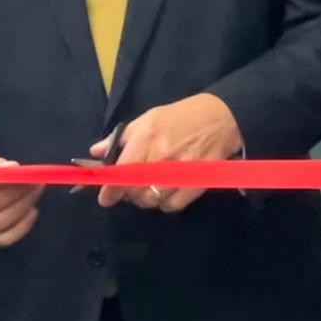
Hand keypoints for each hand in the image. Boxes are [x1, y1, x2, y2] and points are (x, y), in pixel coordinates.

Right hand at [0, 150, 42, 246]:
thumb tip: (11, 168)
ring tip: (36, 191)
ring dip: (25, 205)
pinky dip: (24, 225)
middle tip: (36, 181)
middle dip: (19, 192)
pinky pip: (7, 238)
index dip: (6, 180)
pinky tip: (31, 210)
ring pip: (2, 222)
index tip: (25, 173)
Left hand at [95, 93, 243, 212]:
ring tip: (149, 191)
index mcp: (146, 138)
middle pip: (134, 191)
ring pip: (152, 200)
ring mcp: (180, 171)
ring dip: (146, 199)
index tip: (105, 198)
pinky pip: (173, 205)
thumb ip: (121, 137)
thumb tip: (96, 152)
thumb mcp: (150, 118)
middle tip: (131, 189)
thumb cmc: (183, 115)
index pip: (120, 173)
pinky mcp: (198, 181)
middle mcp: (160, 156)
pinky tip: (167, 194)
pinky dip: (166, 204)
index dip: (109, 191)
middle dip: (128, 194)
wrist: (225, 116)